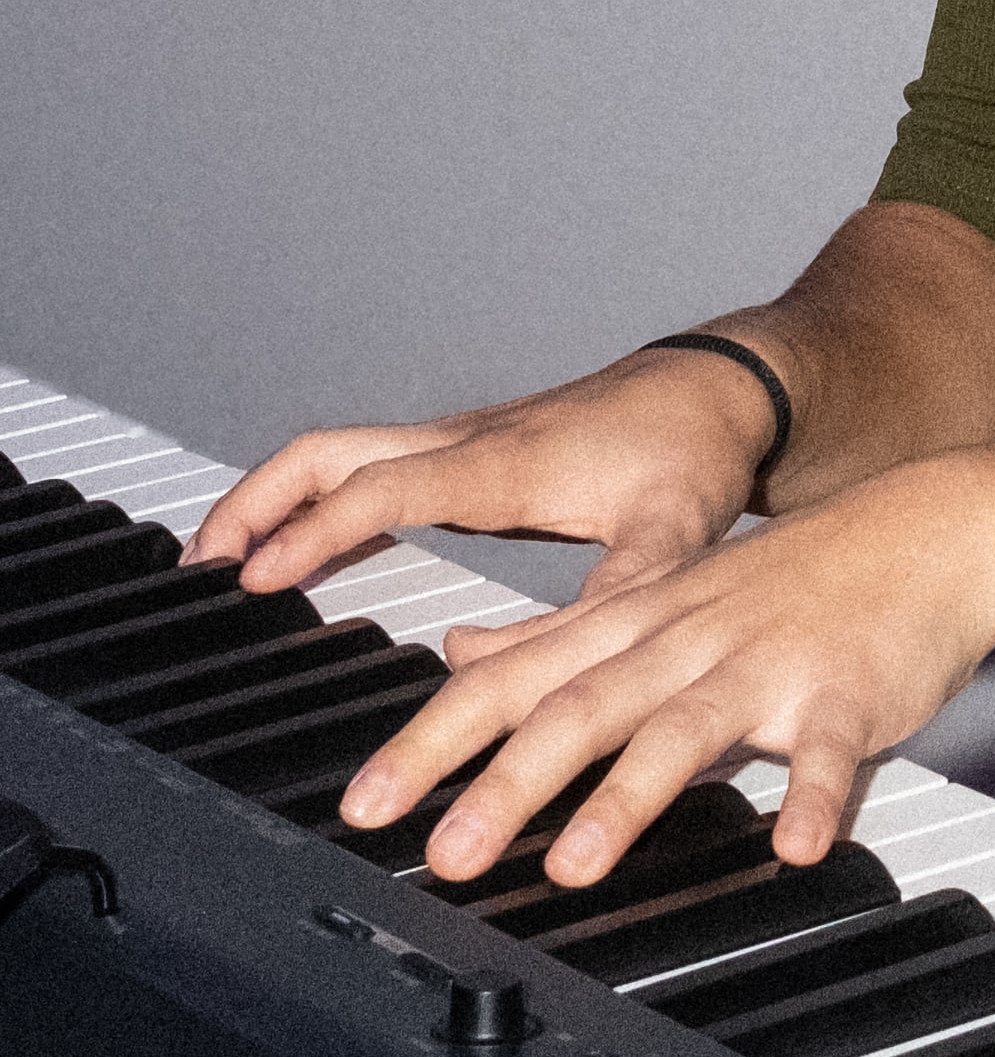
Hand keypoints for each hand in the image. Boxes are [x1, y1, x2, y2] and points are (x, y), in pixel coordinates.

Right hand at [186, 347, 784, 608]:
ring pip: (347, 449)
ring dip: (279, 494)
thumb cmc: (699, 455)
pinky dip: (323, 495)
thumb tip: (478, 668)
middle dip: (258, 500)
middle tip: (200, 564)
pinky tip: (313, 541)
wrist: (732, 388)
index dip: (312, 529)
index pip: (381, 485)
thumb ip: (592, 610)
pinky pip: (378, 462)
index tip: (254, 574)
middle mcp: (473, 441)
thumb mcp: (667, 541)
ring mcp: (472, 439)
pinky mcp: (481, 449)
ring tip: (225, 557)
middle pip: (335, 451)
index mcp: (504, 462)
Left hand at [337, 450, 994, 885]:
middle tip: (445, 852)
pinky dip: (814, 796)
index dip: (437, 738)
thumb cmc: (798, 573)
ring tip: (577, 862)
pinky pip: (831, 750)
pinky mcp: (849, 692)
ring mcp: (772, 662)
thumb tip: (457, 654)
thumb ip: (558, 631)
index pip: (518, 677)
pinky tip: (796, 843)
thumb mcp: (668, 587)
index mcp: (642, 620)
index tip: (368, 802)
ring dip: (629, 795)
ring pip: (688, 726)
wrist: (935, 528)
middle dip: (507, 781)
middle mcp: (692, 637)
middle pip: (585, 707)